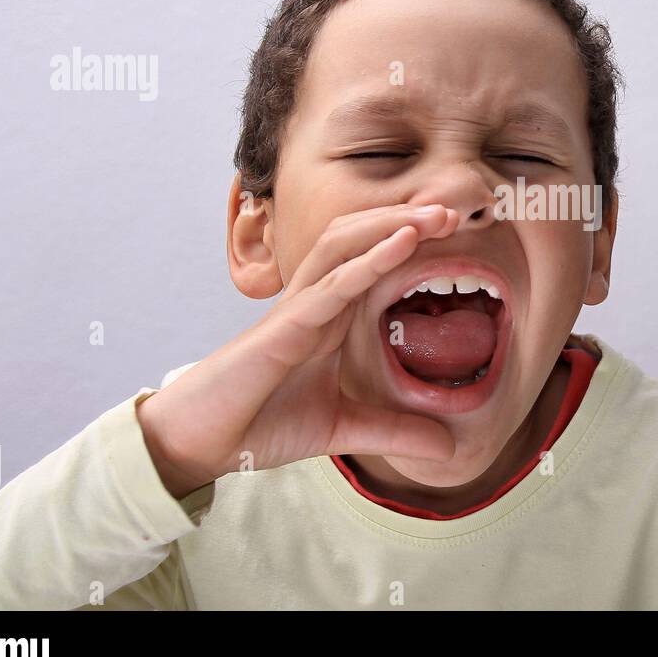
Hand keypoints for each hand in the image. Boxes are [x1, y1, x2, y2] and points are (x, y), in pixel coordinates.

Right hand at [136, 203, 459, 498]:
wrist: (200, 445)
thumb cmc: (259, 423)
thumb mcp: (344, 429)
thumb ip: (394, 431)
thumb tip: (450, 446)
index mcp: (329, 315)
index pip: (372, 258)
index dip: (411, 238)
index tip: (457, 230)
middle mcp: (314, 301)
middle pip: (360, 237)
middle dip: (406, 217)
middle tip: (457, 210)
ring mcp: (297, 309)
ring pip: (344, 245)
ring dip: (391, 224)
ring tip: (435, 215)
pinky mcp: (283, 328)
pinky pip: (331, 285)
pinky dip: (369, 260)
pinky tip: (403, 243)